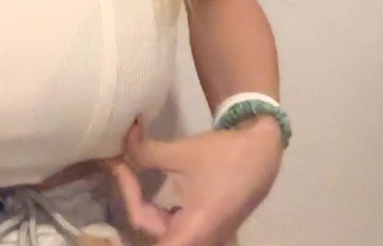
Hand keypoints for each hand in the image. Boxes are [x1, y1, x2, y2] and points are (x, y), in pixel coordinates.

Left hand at [109, 117, 282, 245]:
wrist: (261, 150)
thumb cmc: (224, 155)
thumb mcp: (182, 152)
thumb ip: (146, 154)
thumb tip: (122, 147)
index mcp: (194, 232)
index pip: (151, 238)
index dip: (128, 202)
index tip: (120, 166)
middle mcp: (200, 242)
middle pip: (153, 233)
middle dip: (133, 199)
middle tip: (124, 165)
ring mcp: (205, 237)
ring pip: (163, 231)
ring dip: (144, 206)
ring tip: (131, 177)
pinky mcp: (207, 228)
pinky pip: (174, 227)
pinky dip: (158, 209)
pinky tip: (151, 191)